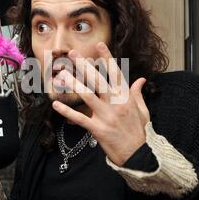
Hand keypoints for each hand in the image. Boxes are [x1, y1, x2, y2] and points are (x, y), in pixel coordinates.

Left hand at [52, 42, 149, 165]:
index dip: (107, 58)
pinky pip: (79, 119)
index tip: (99, 45)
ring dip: (73, 84)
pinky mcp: (98, 130)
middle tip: (72, 54)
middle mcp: (116, 104)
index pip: (116, 73)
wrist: (139, 155)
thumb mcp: (143, 110)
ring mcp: (106, 117)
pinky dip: (67, 112)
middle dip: (84, 66)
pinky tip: (55, 104)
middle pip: (98, 80)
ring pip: (87, 96)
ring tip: (61, 74)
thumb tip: (141, 79)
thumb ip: (138, 93)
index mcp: (126, 97)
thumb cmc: (140, 132)